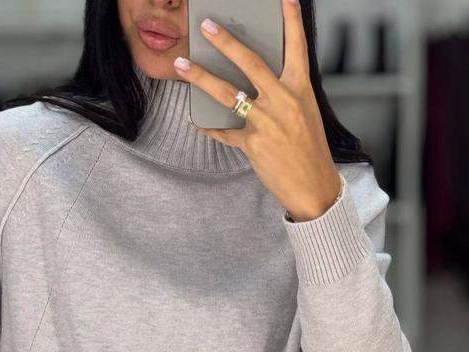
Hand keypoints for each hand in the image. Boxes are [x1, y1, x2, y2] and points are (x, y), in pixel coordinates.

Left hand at [173, 0, 341, 221]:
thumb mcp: (304, 113)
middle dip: (226, 41)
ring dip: (201, 77)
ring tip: (182, 65)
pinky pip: (224, 131)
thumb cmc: (309, 150)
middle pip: (250, 63)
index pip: (297, 47)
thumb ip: (283, 94)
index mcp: (300, 89)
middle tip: (206, 25)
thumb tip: (254, 82)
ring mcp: (266, 122)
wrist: (313, 186)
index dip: (291, 20)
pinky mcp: (252, 143)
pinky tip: (198, 121)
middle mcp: (283, 101)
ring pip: (227, 93)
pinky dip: (210, 127)